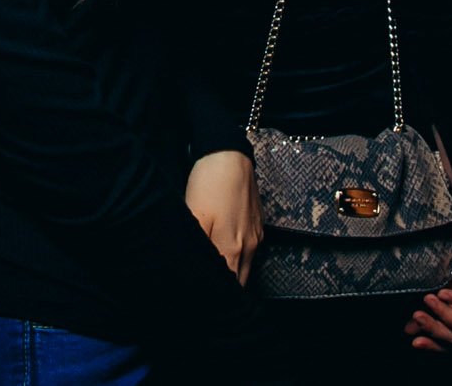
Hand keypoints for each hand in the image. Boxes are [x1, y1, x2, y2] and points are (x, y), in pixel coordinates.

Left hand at [184, 150, 260, 284]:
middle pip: (239, 282)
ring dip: (232, 275)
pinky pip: (250, 251)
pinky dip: (238, 258)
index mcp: (231, 249)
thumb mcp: (194, 216)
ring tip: (214, 276)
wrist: (230, 155)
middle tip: (206, 290)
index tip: (200, 295)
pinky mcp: (258, 225)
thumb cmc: (209, 184)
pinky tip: (225, 252)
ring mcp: (255, 236)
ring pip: (245, 267)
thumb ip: (196, 248)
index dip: (214, 294)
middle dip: (225, 290)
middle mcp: (248, 247)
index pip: (227, 286)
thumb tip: (193, 270)